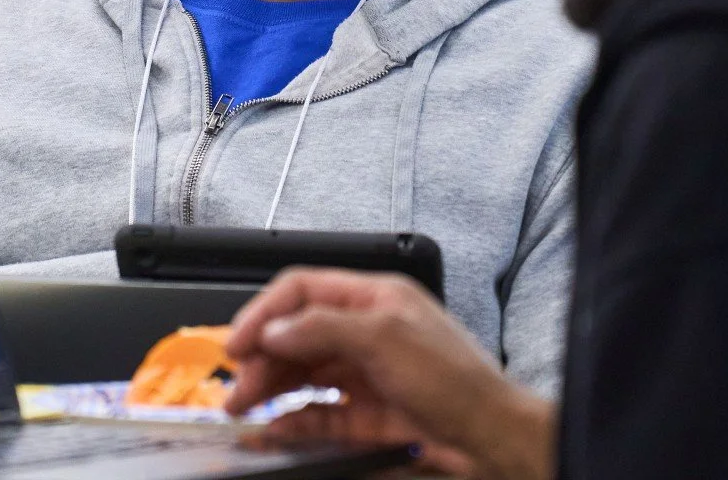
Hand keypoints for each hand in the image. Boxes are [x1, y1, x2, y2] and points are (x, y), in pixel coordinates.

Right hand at [224, 268, 554, 479]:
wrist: (489, 437)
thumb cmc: (457, 380)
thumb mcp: (386, 338)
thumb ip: (324, 327)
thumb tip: (276, 328)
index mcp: (374, 298)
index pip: (304, 291)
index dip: (266, 312)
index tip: (238, 342)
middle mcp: (366, 331)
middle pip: (296, 335)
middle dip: (261, 356)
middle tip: (238, 385)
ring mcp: (365, 374)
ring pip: (302, 375)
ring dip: (269, 388)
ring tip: (243, 408)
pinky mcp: (366, 415)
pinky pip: (317, 414)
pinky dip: (291, 421)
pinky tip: (273, 430)